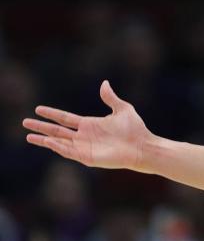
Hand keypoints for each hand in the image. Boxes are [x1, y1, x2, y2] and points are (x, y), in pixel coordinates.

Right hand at [24, 81, 152, 170]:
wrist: (143, 146)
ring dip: (44, 139)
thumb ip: (110, 97)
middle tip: (24, 122)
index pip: (65, 118)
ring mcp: (85, 147)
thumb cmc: (135, 129)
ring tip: (29, 136)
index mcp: (90, 124)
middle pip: (57, 130)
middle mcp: (84, 136)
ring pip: (59, 143)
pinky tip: (48, 141)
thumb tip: (104, 83)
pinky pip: (69, 152)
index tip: (38, 109)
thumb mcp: (122, 109)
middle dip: (41, 126)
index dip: (51, 114)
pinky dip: (58, 147)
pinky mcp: (88, 157)